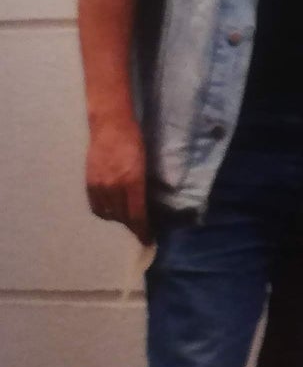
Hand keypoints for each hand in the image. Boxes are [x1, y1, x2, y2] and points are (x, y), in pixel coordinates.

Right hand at [85, 115, 149, 244]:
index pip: (137, 215)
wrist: (110, 126)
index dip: (142, 231)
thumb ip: (142, 187)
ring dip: (119, 220)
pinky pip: (96, 206)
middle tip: (141, 230)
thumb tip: (145, 206)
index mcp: (132, 182)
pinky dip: (104, 212)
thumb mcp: (145, 166)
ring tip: (127, 220)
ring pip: (109, 213)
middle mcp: (114, 187)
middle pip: (123, 217)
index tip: (148, 240)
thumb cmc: (134, 142)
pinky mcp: (90, 181)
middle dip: (133, 227)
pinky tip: (111, 211)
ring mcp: (99, 185)